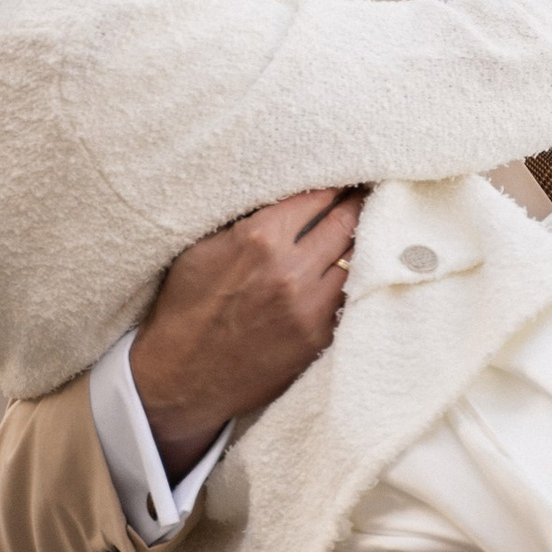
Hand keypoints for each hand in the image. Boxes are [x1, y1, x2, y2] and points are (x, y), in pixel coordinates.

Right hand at [132, 187, 361, 476]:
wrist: (181, 377)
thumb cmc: (186, 307)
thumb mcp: (202, 246)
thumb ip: (245, 216)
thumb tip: (283, 189)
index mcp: (259, 237)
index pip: (319, 194)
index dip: (337, 181)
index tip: (348, 174)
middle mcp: (290, 269)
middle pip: (347, 221)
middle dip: (358, 204)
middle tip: (369, 192)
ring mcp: (310, 306)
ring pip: (358, 258)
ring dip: (363, 241)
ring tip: (370, 227)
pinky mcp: (319, 337)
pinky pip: (351, 296)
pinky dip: (355, 279)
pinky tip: (358, 268)